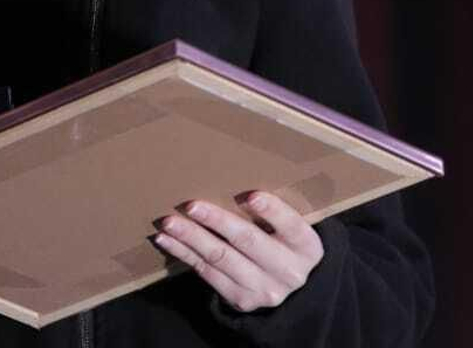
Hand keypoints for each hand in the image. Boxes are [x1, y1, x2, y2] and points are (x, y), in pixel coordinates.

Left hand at [152, 191, 323, 311]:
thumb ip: (270, 211)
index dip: (272, 211)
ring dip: (190, 237)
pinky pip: (206, 272)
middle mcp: (290, 271)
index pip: (292, 226)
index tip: (249, 195)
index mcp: (306, 247)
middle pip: (248, 241)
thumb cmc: (279, 242)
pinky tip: (166, 239)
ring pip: (221, 257)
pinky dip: (183, 252)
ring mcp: (265, 289)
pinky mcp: (241, 299)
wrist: (283, 287)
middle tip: (191, 205)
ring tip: (167, 222)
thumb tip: (226, 174)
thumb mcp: (287, 230)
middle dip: (217, 221)